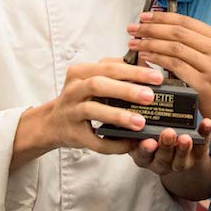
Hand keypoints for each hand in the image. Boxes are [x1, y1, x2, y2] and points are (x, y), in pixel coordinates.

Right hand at [43, 60, 163, 154]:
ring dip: (118, 116)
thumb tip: (148, 66)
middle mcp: (73, 90)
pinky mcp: (74, 135)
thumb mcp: (93, 78)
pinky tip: (130, 143)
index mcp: (80, 72)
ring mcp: (71, 112)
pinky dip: (114, 143)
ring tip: (141, 122)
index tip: (157, 77)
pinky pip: (95, 140)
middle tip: (150, 96)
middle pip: (98, 85)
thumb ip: (117, 70)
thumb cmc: (81, 97)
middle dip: (126, 90)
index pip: (109, 67)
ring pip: (93, 110)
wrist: (53, 123)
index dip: (134, 71)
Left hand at [126, 12, 210, 132]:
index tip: (143, 17)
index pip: (186, 21)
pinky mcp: (204, 84)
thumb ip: (195, 44)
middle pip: (177, 32)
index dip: (161, 17)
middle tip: (132, 29)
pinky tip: (145, 57)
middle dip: (151, 28)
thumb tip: (163, 30)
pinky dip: (157, 60)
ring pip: (174, 48)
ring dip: (150, 43)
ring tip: (134, 43)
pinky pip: (175, 67)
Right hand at [129, 119, 210, 174]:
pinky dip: (205, 135)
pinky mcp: (196, 157)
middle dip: (166, 146)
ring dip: (184, 147)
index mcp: (143, 156)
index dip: (145, 149)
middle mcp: (160, 163)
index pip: (142, 155)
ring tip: (186, 136)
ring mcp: (179, 162)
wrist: (176, 151)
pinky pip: (201, 148)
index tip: (149, 141)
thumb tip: (135, 99)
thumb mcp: (140, 131)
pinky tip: (206, 123)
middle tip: (169, 133)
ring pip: (181, 159)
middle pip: (162, 158)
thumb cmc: (151, 134)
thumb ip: (137, 122)